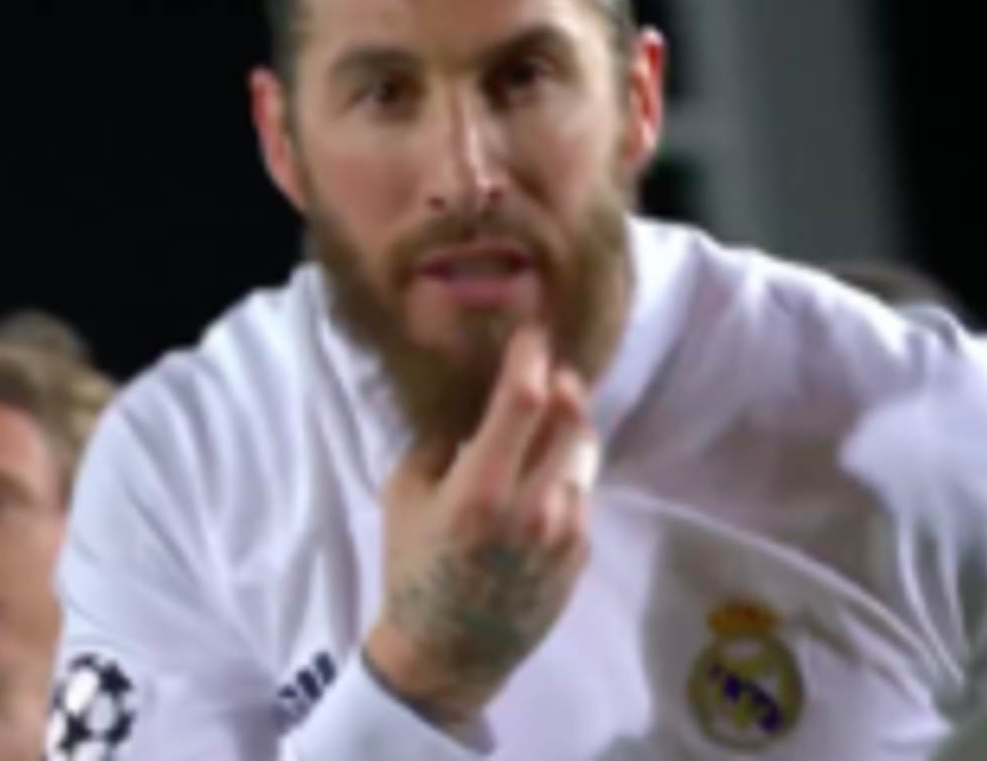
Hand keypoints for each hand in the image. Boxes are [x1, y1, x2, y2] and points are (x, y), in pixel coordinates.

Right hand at [364, 326, 595, 728]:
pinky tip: (541, 478)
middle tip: (549, 370)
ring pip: (584, 453)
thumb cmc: (413, 570)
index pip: (525, 399)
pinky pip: (582, 492)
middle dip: (563, 384)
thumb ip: (439, 442)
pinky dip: (565, 473)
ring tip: (548, 419)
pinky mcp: (582, 551)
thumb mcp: (403, 496)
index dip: (532, 355)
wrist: (447, 655)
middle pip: (572, 417)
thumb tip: (469, 402)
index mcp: (482, 488)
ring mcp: (566, 531)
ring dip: (568, 427)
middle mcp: (535, 505)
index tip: (532, 331)